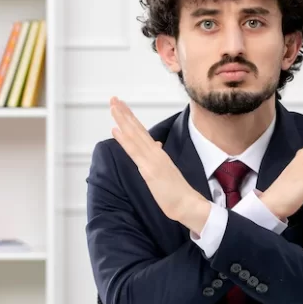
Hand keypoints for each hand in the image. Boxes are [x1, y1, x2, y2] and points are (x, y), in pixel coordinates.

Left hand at [109, 97, 210, 232]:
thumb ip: (159, 156)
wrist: (188, 204)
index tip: (122, 106)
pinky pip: (134, 152)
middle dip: (124, 113)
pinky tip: (116, 130)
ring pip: (135, 136)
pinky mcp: (150, 170)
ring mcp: (152, 160)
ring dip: (123, 120)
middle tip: (114, 98)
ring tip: (114, 106)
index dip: (131, 118)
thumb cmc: (177, 191)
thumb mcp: (166, 170)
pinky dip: (124, 140)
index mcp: (158, 153)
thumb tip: (155, 144)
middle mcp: (155, 152)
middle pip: (137, 129)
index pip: (142, 132)